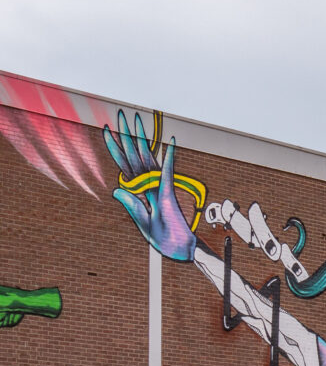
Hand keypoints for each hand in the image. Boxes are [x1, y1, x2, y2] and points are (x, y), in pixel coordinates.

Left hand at [103, 111, 195, 261]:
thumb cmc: (163, 238)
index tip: (106, 130)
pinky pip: (167, 172)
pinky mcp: (169, 194)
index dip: (115, 147)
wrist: (179, 250)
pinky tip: (169, 142)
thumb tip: (116, 188)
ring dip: (142, 138)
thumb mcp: (142, 221)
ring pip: (148, 158)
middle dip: (127, 134)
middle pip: (135, 155)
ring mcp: (159, 187)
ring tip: (137, 120)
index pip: (125, 165)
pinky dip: (169, 157)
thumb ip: (131, 204)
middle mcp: (149, 185)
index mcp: (141, 192)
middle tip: (122, 114)